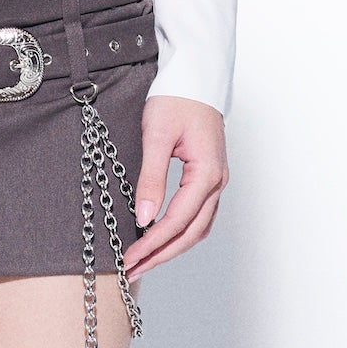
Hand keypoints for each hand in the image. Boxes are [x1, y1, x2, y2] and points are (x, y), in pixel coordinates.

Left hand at [123, 93, 226, 280]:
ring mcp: (216, 181)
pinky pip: (198, 216)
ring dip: (171, 249)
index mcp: (207, 173)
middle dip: (161, 255)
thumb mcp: (157, 136)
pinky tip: (159, 240)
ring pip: (197, 229)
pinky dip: (179, 234)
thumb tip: (144, 218)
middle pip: (191, 233)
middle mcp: (217, 182)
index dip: (153, 245)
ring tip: (142, 262)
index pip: (178, 221)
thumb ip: (152, 178)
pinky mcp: (208, 178)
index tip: (129, 258)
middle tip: (131, 270)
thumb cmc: (176, 99)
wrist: (194, 77)